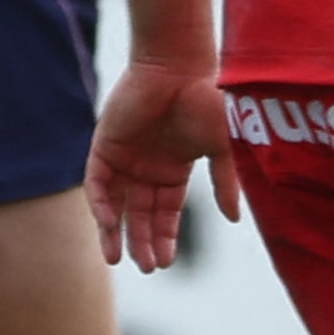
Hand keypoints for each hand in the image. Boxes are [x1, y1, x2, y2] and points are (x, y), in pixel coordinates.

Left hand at [85, 51, 237, 270]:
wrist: (180, 67)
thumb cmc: (207, 101)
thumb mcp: (222, 150)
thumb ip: (225, 184)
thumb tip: (235, 219)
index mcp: (173, 169)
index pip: (166, 212)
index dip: (166, 237)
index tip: (167, 262)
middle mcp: (146, 167)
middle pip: (140, 213)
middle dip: (143, 241)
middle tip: (148, 267)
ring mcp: (124, 157)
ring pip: (115, 203)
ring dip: (116, 231)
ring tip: (119, 260)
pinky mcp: (104, 144)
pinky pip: (97, 181)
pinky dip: (101, 203)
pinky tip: (108, 224)